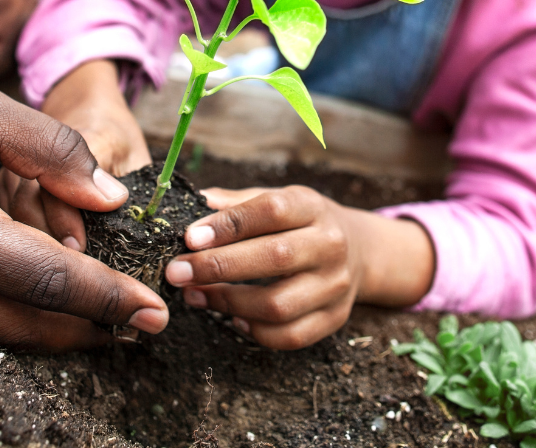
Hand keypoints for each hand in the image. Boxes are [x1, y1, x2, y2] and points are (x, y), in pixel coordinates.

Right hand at [0, 48, 167, 350]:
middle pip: (19, 324)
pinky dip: (4, 315)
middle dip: (87, 330)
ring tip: (103, 322)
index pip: (45, 280)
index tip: (154, 310)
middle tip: (140, 328)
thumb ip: (52, 152)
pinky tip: (38, 303)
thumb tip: (111, 200)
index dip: (106, 297)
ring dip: (48, 331)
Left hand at [162, 186, 366, 349]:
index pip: (271, 211)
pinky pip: (289, 336)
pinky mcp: (334, 318)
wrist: (358, 251)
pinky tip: (231, 317)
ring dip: (228, 303)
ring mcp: (335, 286)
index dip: (229, 224)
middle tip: (177, 272)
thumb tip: (193, 204)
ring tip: (194, 295)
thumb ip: (237, 204)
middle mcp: (330, 245)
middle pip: (275, 257)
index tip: (190, 237)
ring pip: (278, 304)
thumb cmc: (301, 223)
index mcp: (312, 207)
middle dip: (219, 267)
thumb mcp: (277, 200)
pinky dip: (254, 330)